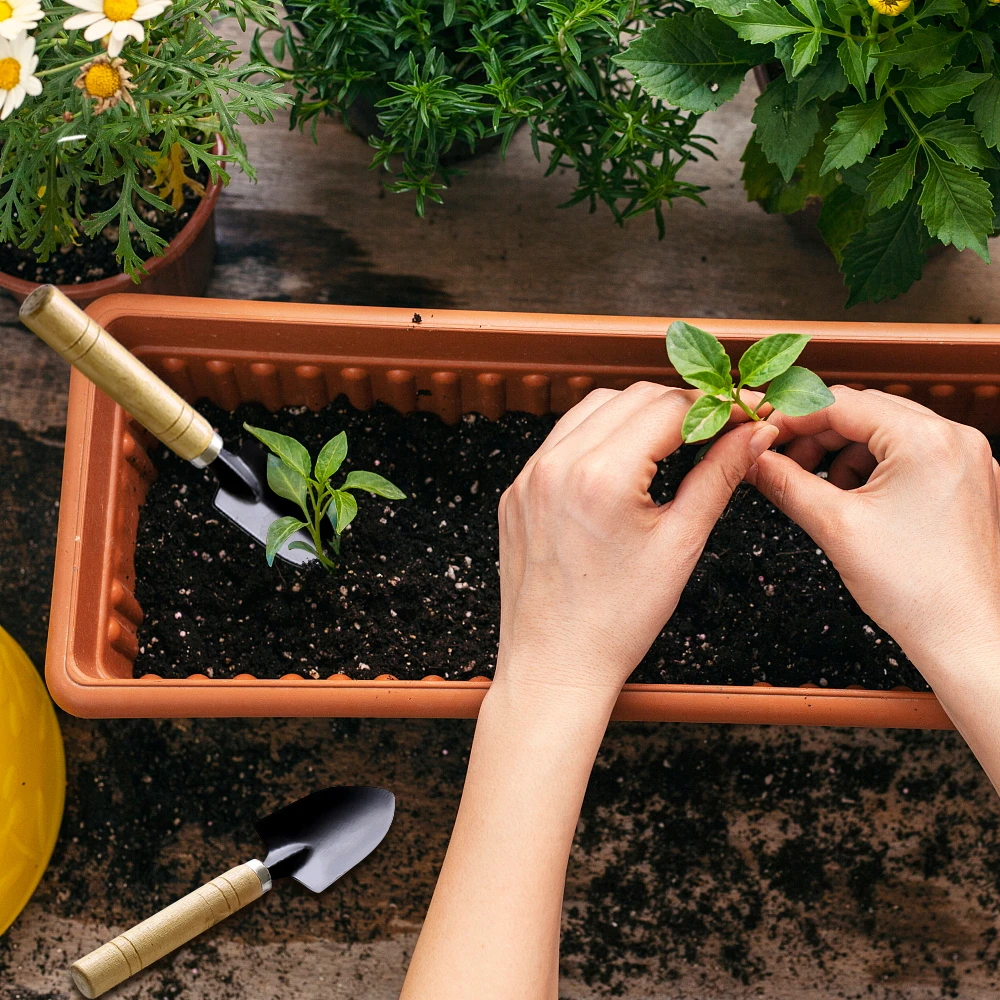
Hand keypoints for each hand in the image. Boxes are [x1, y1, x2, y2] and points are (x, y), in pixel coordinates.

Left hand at [495, 382, 777, 710]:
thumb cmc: (615, 622)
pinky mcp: (517, 491)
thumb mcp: (681, 545)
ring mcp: (529, 476)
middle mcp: (556, 466)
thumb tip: (753, 435)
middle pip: (632, 397)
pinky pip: (562, 439)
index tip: (744, 412)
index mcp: (601, 477)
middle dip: (681, 405)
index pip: (670, 408)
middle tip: (718, 426)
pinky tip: (625, 461)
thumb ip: (720, 477)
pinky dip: (599, 435)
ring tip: (674, 441)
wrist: (554, 665)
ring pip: (594, 408)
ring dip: (637, 413)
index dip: (718, 405)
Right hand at [746, 386, 999, 671]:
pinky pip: (909, 455)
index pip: (841, 402)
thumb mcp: (833, 527)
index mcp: (926, 441)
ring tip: (818, 489)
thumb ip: (785, 482)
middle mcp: (954, 440)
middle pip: (865, 412)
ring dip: (843, 453)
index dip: (791, 416)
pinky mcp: (967, 482)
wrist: (964, 636)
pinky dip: (873, 468)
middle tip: (779, 462)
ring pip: (885, 433)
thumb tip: (753, 460)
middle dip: (816, 436)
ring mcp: (966, 460)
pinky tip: (852, 499)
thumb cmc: (917, 589)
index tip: (762, 433)